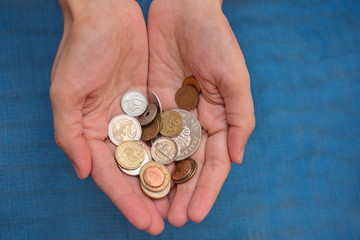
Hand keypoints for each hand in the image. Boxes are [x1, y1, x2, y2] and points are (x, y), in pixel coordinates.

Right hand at [50, 0, 166, 234]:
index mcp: (91, 132)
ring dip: (167, 179)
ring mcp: (135, 116)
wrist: (106, 15)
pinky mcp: (153, 102)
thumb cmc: (80, 49)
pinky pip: (166, 132)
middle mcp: (114, 128)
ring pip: (153, 155)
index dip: (127, 201)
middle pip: (134, 171)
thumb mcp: (66, 92)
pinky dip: (175, 150)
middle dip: (150, 197)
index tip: (146, 223)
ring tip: (181, 204)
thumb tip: (82, 172)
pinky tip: (187, 169)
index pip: (111, 175)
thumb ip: (70, 134)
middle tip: (168, 222)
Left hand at [147, 0, 254, 225]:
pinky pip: (146, 134)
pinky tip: (137, 176)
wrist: (183, 10)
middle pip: (188, 165)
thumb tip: (236, 159)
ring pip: (165, 156)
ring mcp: (171, 114)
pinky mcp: (150, 103)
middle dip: (182, 193)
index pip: (213, 164)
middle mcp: (194, 122)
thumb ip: (240, 120)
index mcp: (218, 119)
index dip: (206, 190)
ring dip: (161, 182)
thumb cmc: (215, 40)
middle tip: (172, 220)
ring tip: (154, 208)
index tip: (195, 214)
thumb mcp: (235, 79)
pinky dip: (143, 156)